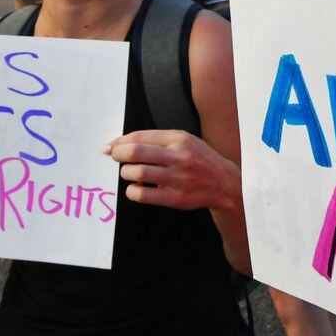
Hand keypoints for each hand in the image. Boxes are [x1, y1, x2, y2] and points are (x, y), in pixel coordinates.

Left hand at [104, 129, 238, 211]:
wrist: (224, 183)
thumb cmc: (199, 160)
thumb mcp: (184, 141)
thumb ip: (156, 140)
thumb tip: (120, 143)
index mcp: (179, 139)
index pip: (140, 136)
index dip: (120, 141)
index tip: (111, 147)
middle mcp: (179, 157)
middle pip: (136, 152)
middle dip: (119, 154)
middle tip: (116, 158)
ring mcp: (178, 178)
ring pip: (137, 173)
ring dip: (126, 173)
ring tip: (130, 173)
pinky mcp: (175, 198)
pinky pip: (143, 194)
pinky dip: (133, 191)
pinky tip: (137, 188)